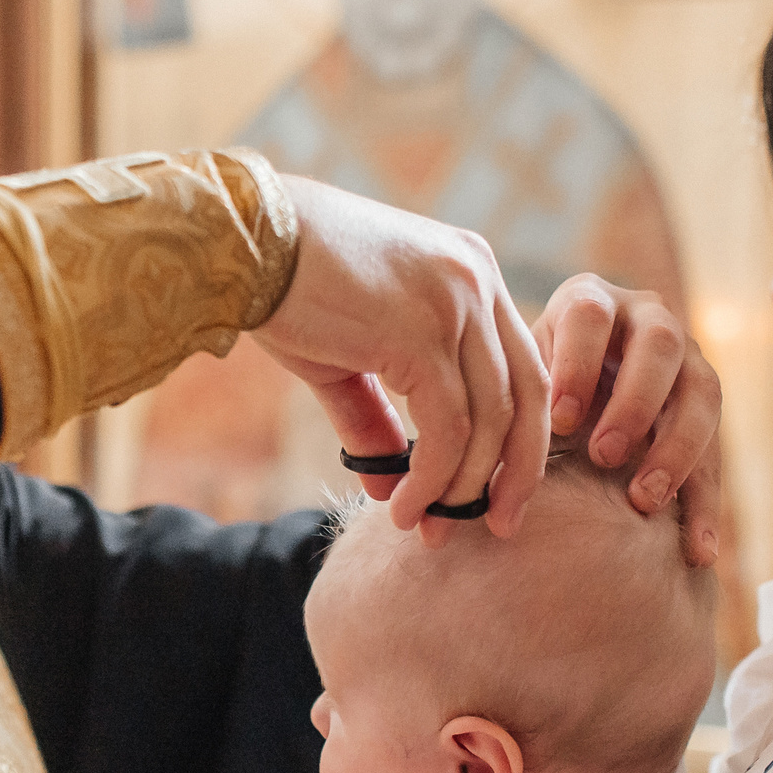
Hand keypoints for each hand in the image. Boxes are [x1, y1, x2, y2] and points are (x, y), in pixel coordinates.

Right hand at [252, 177, 549, 544]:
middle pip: (529, 395)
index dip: (517, 437)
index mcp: (472, 273)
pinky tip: (404, 507)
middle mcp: (478, 281)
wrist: (243, 243)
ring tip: (429, 528)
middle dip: (516, 472)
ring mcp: (456, 303)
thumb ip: (374, 416)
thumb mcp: (345, 356)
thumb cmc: (286, 291)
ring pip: (489, 419)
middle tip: (496, 528)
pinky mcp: (422, 333)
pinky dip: (433, 478)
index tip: (497, 492)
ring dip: (462, 486)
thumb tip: (387, 484)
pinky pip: (447, 426)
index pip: (522, 366)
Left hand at [535, 275, 724, 566]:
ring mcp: (689, 359)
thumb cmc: (530, 387)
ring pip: (703, 393)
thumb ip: (510, 411)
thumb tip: (477, 478)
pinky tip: (698, 552)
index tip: (560, 419)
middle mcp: (649, 319)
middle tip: (604, 454)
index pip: (591, 316)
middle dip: (634, 402)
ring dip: (676, 449)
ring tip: (643, 500)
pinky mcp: (705, 411)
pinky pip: (717, 453)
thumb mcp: (518, 384)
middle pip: (660, 345)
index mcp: (591, 303)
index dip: (577, 365)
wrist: (569, 391)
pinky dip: (706, 504)